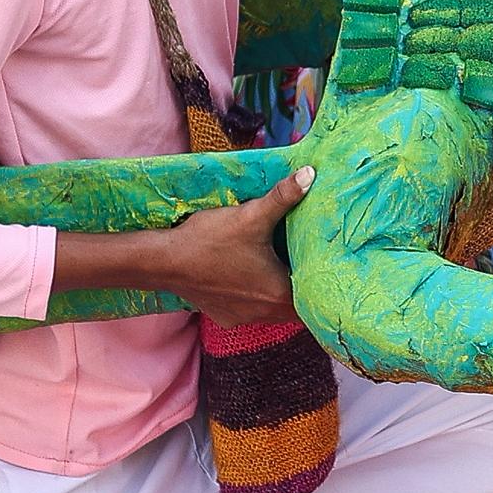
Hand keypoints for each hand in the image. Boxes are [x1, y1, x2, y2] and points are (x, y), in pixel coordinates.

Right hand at [158, 167, 310, 325]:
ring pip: (274, 310)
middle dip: (303, 286)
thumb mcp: (251, 215)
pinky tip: (250, 276)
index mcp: (279, 294)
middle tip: (308, 262)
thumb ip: (284, 196)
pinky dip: (255, 297)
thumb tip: (310, 174)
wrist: (165, 261)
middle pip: (297, 306)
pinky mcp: (225, 317)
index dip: (322, 283)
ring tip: (282, 268)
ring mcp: (244, 318)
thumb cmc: (211, 241)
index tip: (326, 266)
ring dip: (278, 292)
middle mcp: (265, 314)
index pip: (315, 298)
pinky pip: (250, 311)